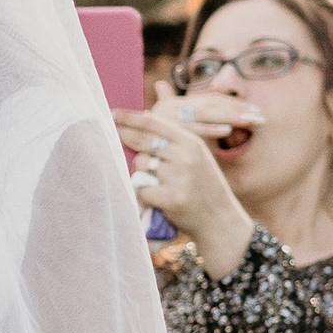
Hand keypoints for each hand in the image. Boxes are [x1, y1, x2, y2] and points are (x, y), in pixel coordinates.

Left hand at [114, 102, 259, 264]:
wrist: (219, 217)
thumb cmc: (201, 184)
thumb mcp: (194, 155)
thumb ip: (171, 138)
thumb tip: (142, 117)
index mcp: (190, 142)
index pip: (154, 124)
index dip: (131, 118)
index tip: (114, 114)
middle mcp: (185, 156)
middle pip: (143, 143)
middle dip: (127, 141)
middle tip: (117, 138)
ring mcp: (179, 177)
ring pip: (140, 166)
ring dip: (141, 173)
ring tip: (157, 182)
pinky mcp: (172, 197)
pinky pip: (141, 189)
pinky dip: (144, 194)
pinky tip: (156, 198)